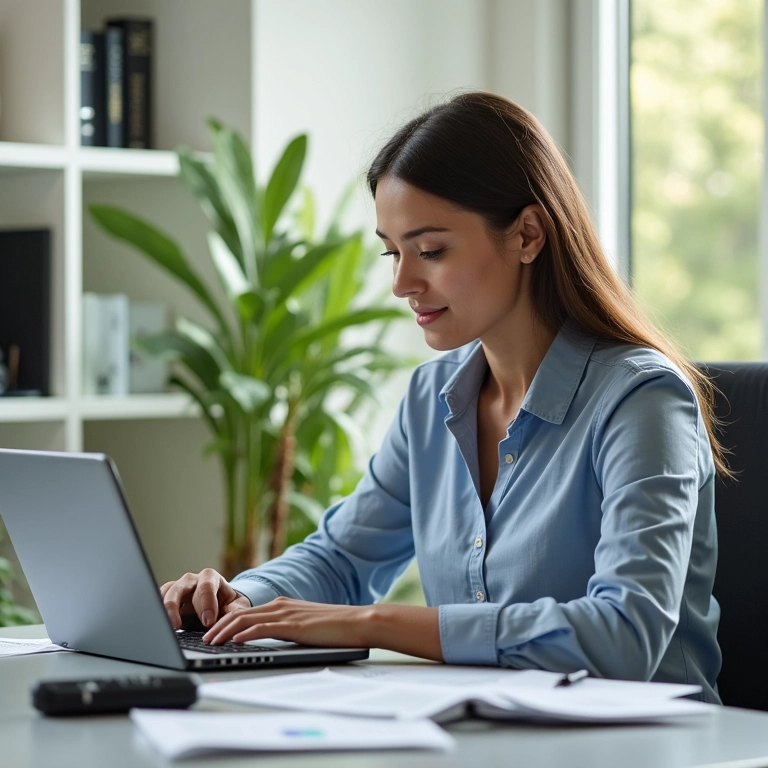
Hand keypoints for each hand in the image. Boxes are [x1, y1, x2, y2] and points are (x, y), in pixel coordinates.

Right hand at [160, 568, 250, 629]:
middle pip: (179, 587)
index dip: (206, 604)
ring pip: (166, 593)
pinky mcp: (169, 598)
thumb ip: (234, 611)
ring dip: (163, 609)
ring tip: (164, 626)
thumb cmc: (228, 603)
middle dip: (177, 606)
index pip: (206, 587)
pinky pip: (158, 600)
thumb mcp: (236, 605)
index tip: (208, 622)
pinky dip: (158, 612)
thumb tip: (230, 622)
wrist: (221, 603)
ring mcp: (179, 587)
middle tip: (178, 625)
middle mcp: (192, 579)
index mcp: (210, 577)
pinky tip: (159, 625)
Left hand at [203, 596, 370, 647]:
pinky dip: (246, 634)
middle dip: (218, 626)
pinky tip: (235, 642)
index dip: (226, 622)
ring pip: (247, 620)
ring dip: (225, 631)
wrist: (359, 621)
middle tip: (204, 639)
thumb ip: (286, 628)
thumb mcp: (305, 626)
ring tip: (211, 642)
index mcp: (283, 605)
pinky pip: (263, 629)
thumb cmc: (336, 628)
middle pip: (240, 614)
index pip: (247, 612)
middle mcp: (282, 605)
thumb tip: (268, 639)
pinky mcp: (294, 625)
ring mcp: (287, 614)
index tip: (213, 633)